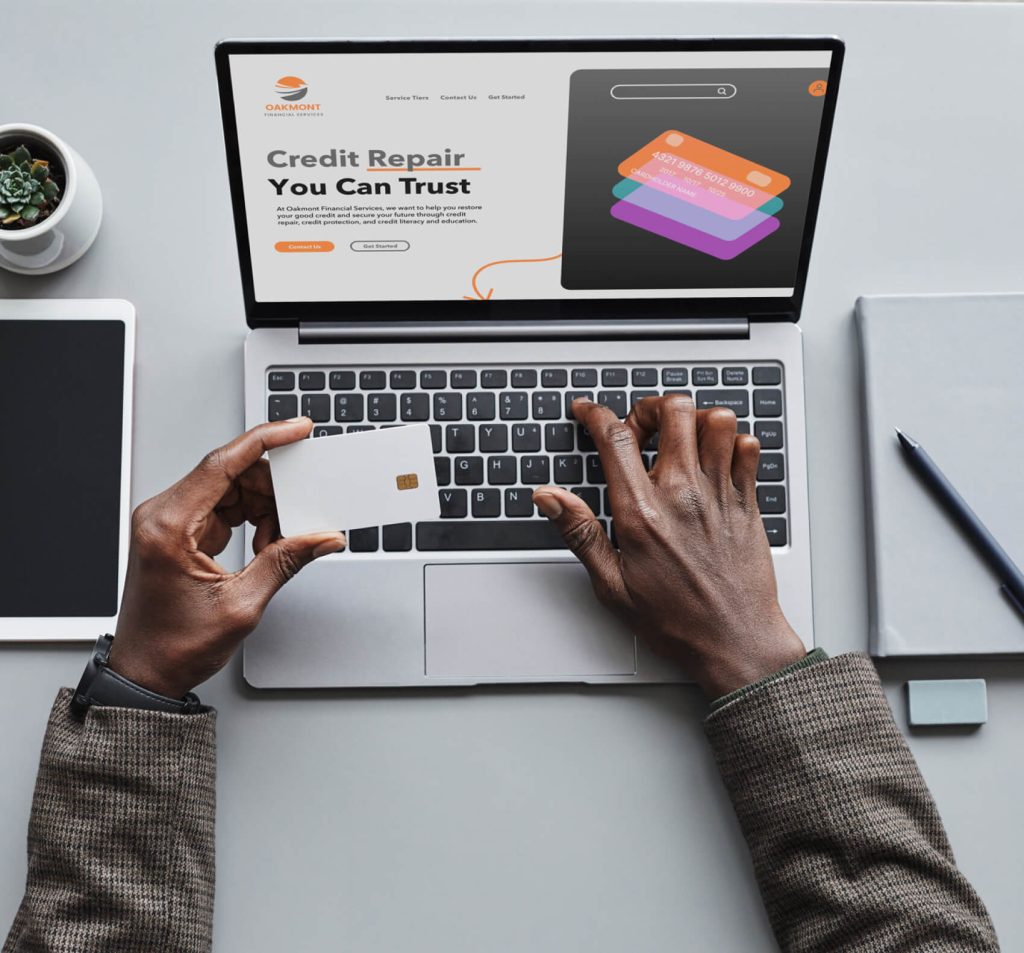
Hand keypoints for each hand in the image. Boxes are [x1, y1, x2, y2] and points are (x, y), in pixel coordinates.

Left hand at [108, 418, 345, 697]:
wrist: (147, 672)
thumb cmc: (173, 645)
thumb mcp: (241, 604)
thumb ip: (285, 562)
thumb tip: (320, 537)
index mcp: (168, 526)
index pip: (222, 463)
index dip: (265, 440)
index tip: (296, 430)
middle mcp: (164, 516)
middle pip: (230, 473)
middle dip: (273, 486)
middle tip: (303, 505)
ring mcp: (170, 522)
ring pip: (231, 489)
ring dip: (265, 506)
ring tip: (280, 539)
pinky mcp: (180, 532)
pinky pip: (225, 507)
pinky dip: (253, 519)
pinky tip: (267, 542)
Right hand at [532, 396, 804, 697]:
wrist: (735, 642)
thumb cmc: (677, 621)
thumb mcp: (611, 584)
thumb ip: (579, 532)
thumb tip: (549, 498)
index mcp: (642, 512)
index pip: (614, 437)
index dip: (594, 413)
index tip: (586, 411)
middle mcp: (683, 494)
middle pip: (672, 411)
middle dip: (650, 408)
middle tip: (641, 429)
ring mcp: (720, 495)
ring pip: (716, 420)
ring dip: (696, 420)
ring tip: (682, 439)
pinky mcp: (747, 502)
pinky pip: (749, 447)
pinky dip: (733, 442)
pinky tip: (716, 461)